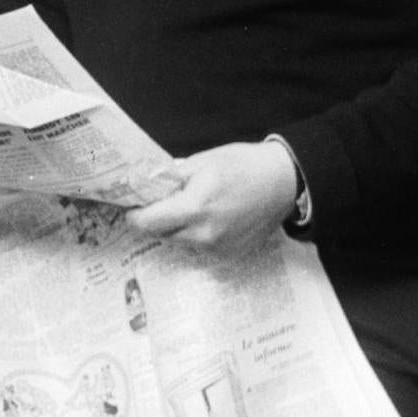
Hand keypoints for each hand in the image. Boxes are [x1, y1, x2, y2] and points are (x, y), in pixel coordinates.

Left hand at [126, 141, 299, 257]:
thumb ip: (168, 177)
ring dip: (177, 228)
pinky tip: (210, 218)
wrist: (284, 181)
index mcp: (194, 208)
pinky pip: (199, 248)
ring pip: (179, 242)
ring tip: (193, 208)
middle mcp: (204, 234)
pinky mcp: (228, 255)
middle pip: (161, 233)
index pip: (147, 222)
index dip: (136, 216)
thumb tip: (142, 184)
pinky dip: (196, 236)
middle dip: (158, 219)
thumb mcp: (201, 162)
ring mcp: (218, 248)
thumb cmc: (243, 166)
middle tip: (165, 203)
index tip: (133, 208)